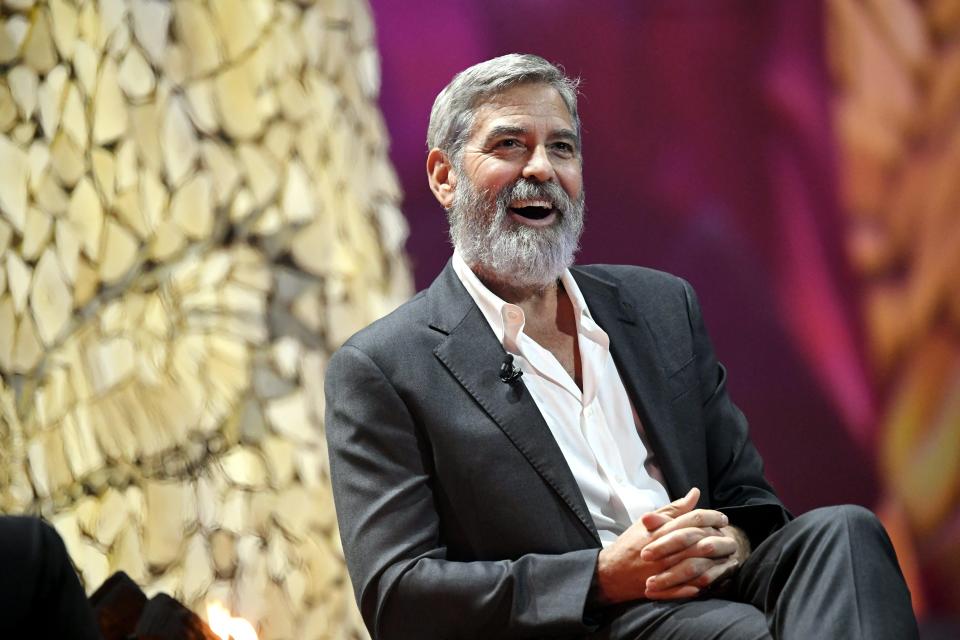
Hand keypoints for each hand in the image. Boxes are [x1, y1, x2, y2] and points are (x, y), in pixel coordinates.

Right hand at [595, 488, 732, 602]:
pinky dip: (703, 583)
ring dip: (715, 561)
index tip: (722, 517)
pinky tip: (715, 578)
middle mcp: (664, 551)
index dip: (711, 516)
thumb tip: (694, 493)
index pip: (691, 520)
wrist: (611, 573)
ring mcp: (664, 571)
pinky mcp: (664, 589)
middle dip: (718, 537)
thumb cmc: (630, 544)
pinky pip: (689, 588)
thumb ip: (673, 509)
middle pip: (698, 542)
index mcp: (660, 532)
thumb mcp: (647, 521)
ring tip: (726, 555)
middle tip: (728, 534)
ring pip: (697, 565)